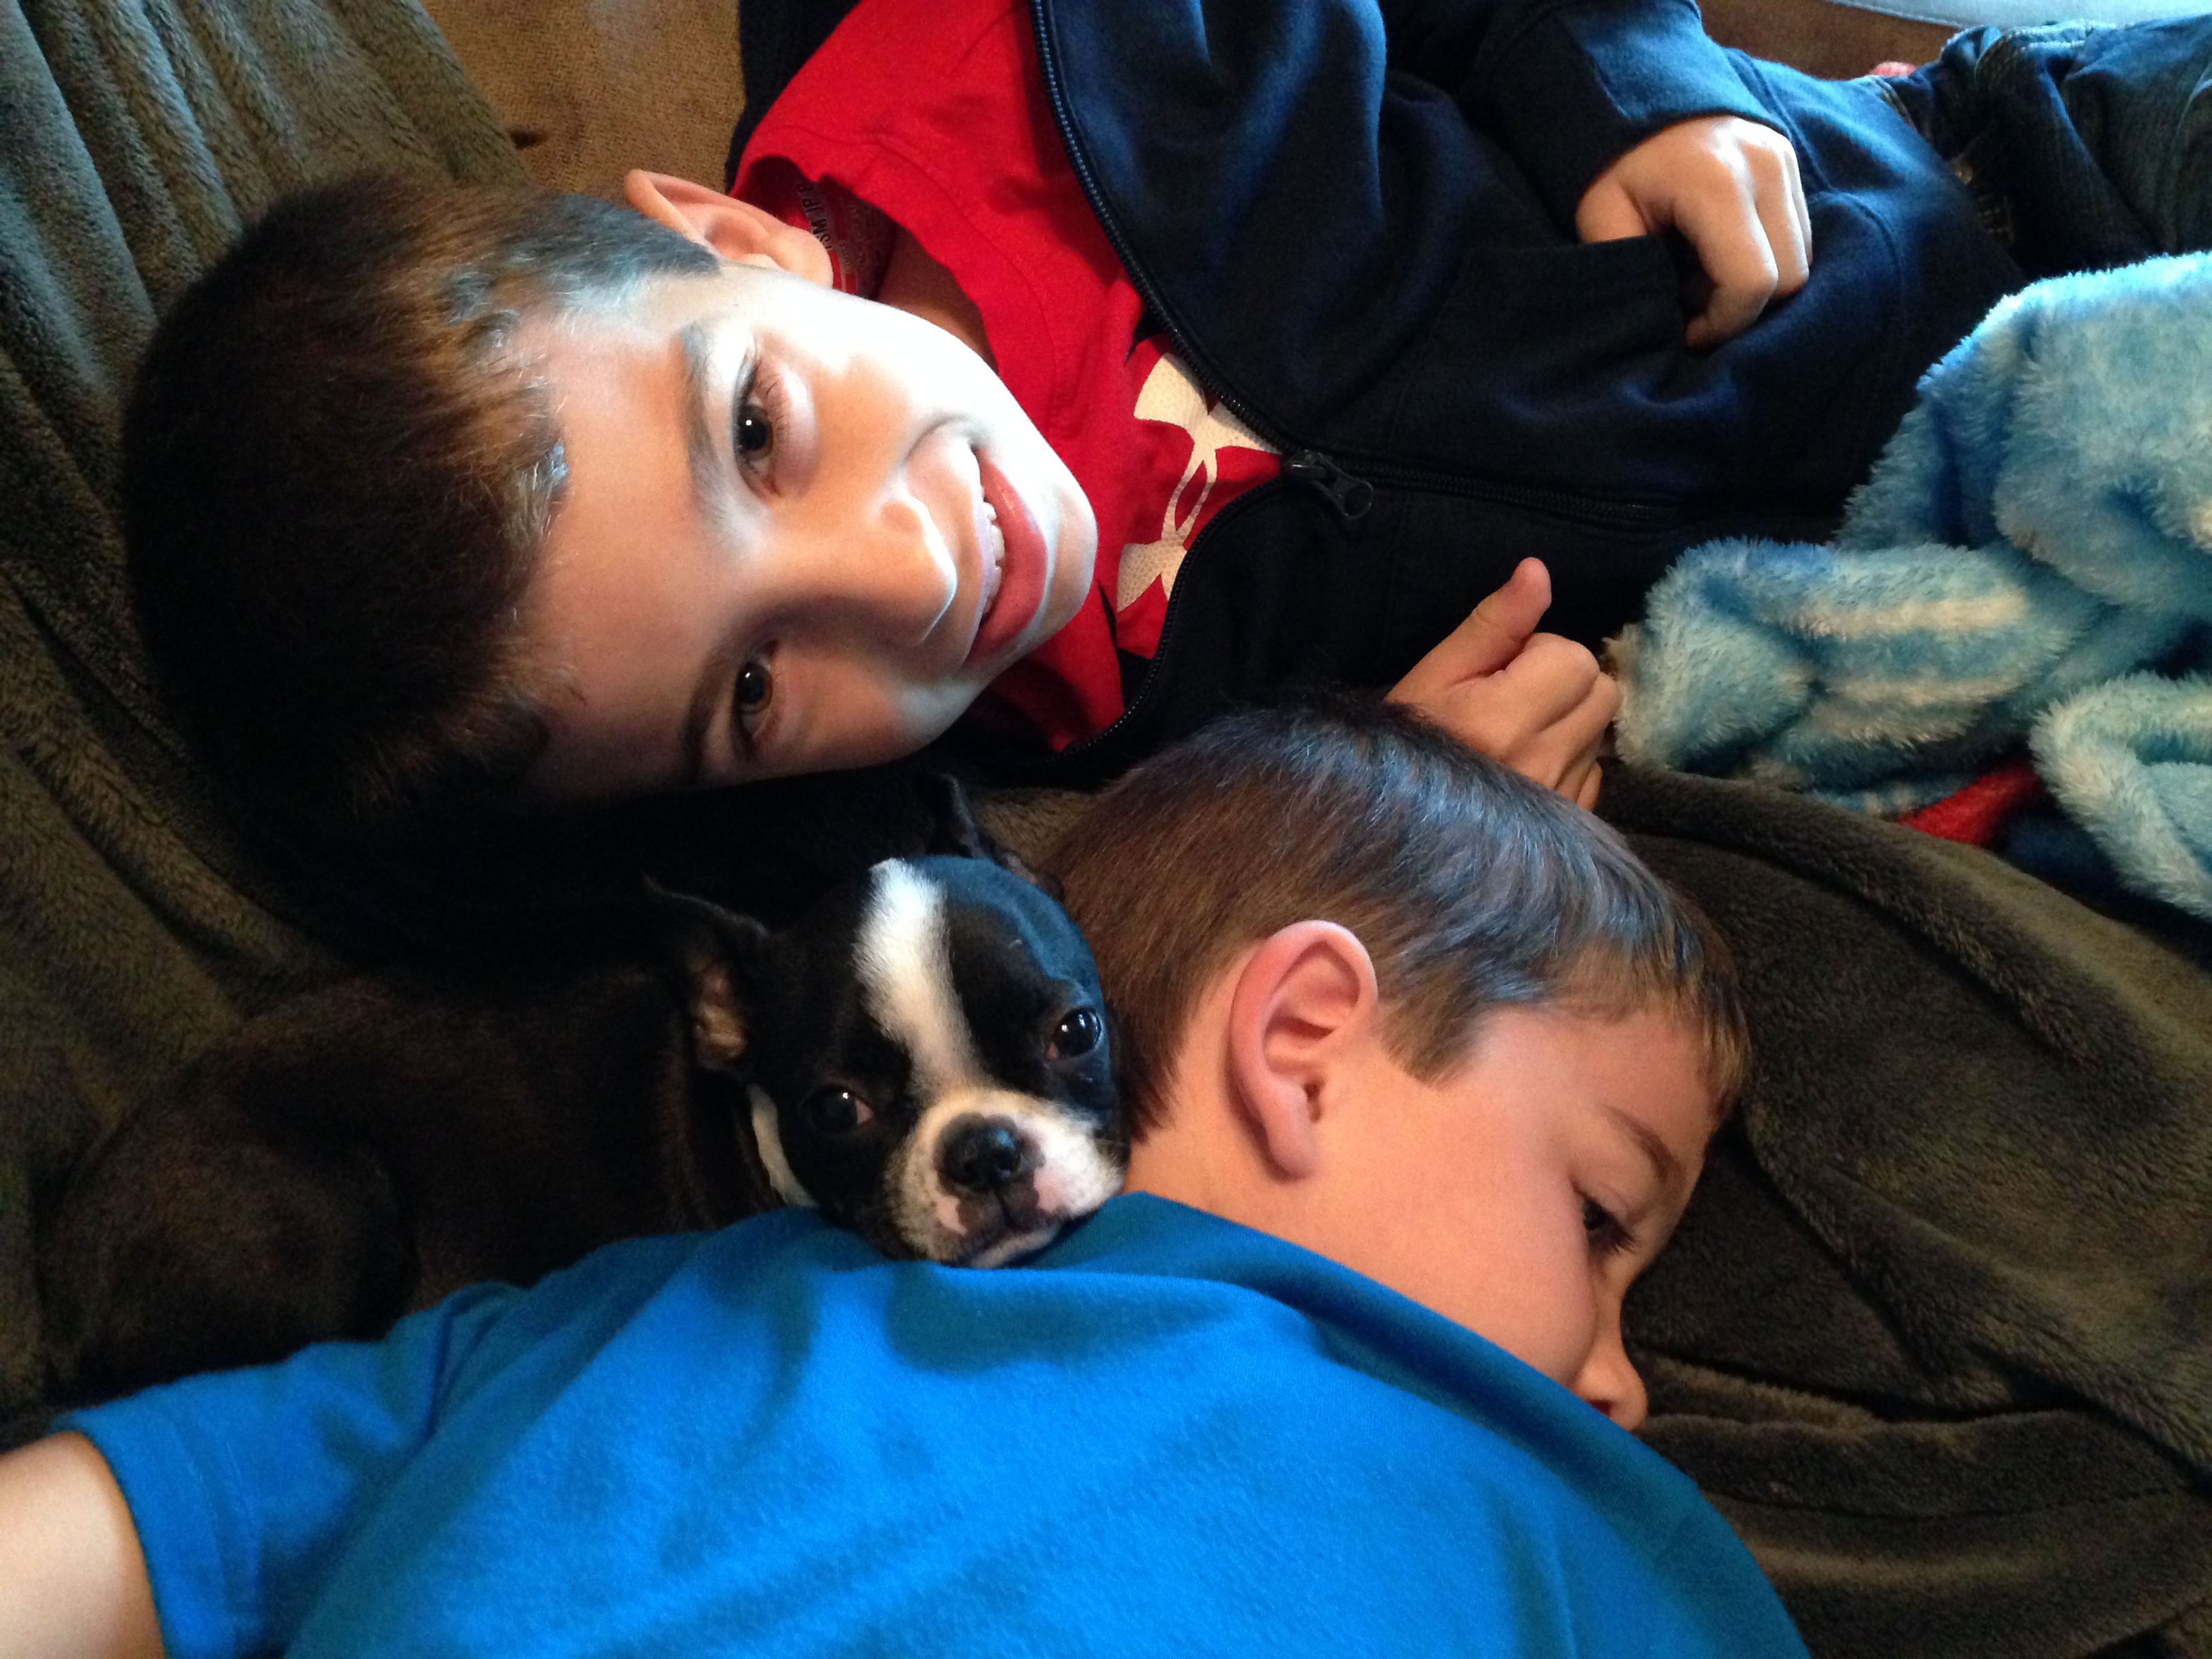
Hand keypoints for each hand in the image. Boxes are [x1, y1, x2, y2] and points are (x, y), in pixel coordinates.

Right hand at [1387, 559, 1618, 809]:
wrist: (1392, 824)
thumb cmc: (1406, 743)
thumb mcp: (1434, 676)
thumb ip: (1493, 624)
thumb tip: (1538, 572)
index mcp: (1500, 721)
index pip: (1573, 658)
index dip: (1539, 652)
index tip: (1500, 673)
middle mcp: (1538, 764)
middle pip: (1602, 691)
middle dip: (1566, 682)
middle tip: (1514, 698)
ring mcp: (1558, 800)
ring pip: (1602, 730)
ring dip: (1570, 722)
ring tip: (1519, 735)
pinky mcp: (1569, 824)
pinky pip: (1595, 773)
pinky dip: (1570, 762)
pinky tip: (1529, 768)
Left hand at [1575, 115, 1810, 349]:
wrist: (1635, 83)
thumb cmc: (1613, 160)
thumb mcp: (1601, 215)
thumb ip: (1634, 269)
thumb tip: (1664, 322)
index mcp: (1718, 183)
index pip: (1754, 282)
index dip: (1725, 323)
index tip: (1687, 331)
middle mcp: (1766, 167)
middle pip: (1790, 277)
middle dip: (1744, 309)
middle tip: (1692, 305)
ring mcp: (1785, 159)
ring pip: (1801, 258)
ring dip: (1757, 284)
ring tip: (1701, 276)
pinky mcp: (1789, 160)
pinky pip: (1798, 233)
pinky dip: (1765, 257)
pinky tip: (1718, 252)